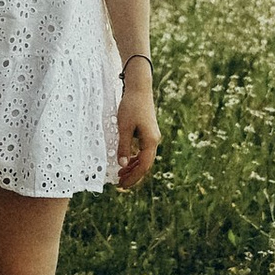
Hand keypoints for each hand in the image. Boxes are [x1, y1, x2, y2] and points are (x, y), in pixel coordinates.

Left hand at [115, 70, 158, 190]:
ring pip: (144, 158)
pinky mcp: (148, 132)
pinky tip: (127, 162)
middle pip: (145, 164)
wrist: (139, 89)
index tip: (122, 185)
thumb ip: (123, 146)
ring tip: (121, 175)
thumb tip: (122, 165)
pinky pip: (143, 151)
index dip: (133, 177)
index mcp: (150, 141)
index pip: (143, 166)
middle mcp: (154, 141)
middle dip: (133, 175)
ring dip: (134, 168)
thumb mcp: (124, 127)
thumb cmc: (131, 106)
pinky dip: (135, 158)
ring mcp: (152, 137)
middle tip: (120, 184)